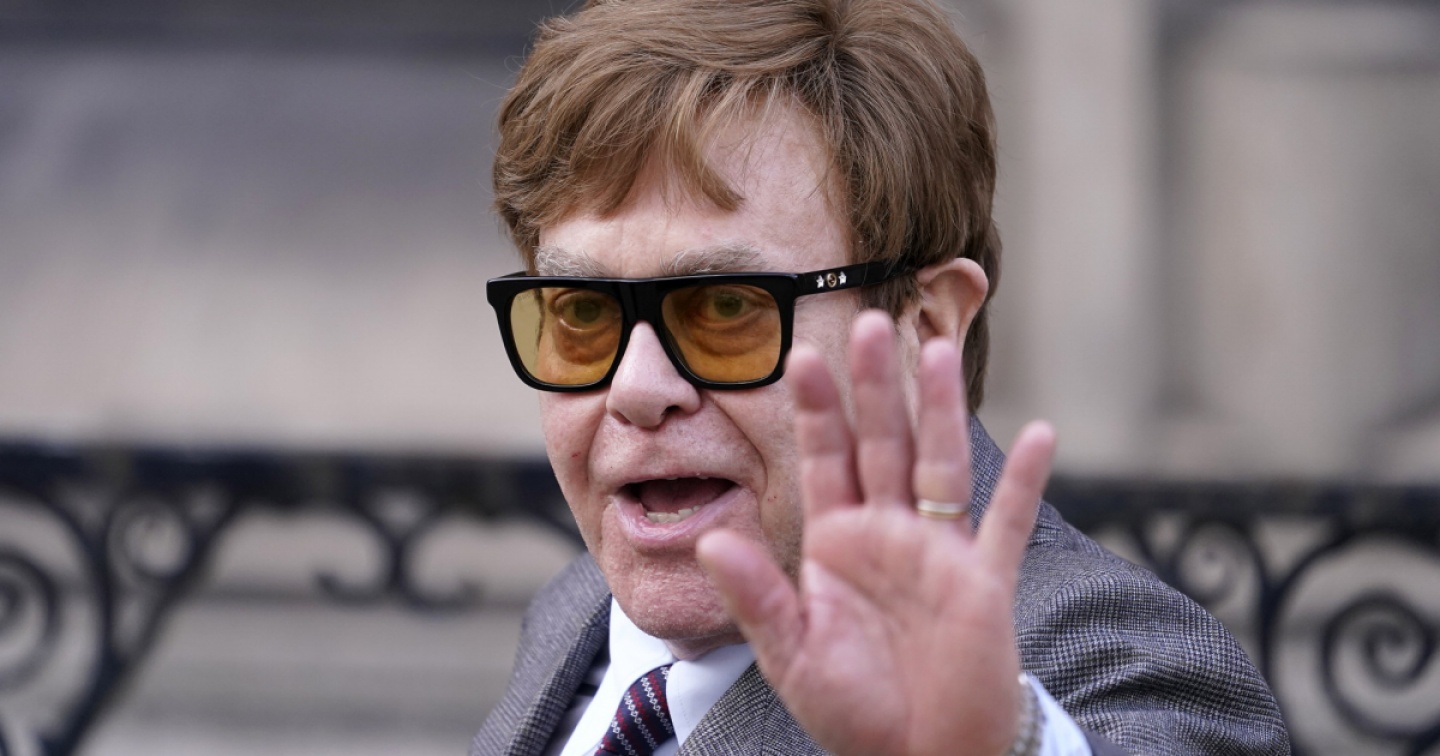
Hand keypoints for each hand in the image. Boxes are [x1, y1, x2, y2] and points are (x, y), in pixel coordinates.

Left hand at [697, 310, 1055, 755]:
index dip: (817, 410)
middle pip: (883, 444)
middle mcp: (888, 535)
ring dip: (940, 409)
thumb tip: (710, 538)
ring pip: (941, 464)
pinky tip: (1042, 434)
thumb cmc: (854, 710)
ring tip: (937, 348)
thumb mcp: (791, 654)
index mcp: (836, 545)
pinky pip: (1008, 523)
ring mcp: (939, 553)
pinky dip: (1025, 482)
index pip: (825, 460)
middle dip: (875, 387)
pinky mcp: (984, 582)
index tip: (802, 355)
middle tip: (869, 321)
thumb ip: (757, 595)